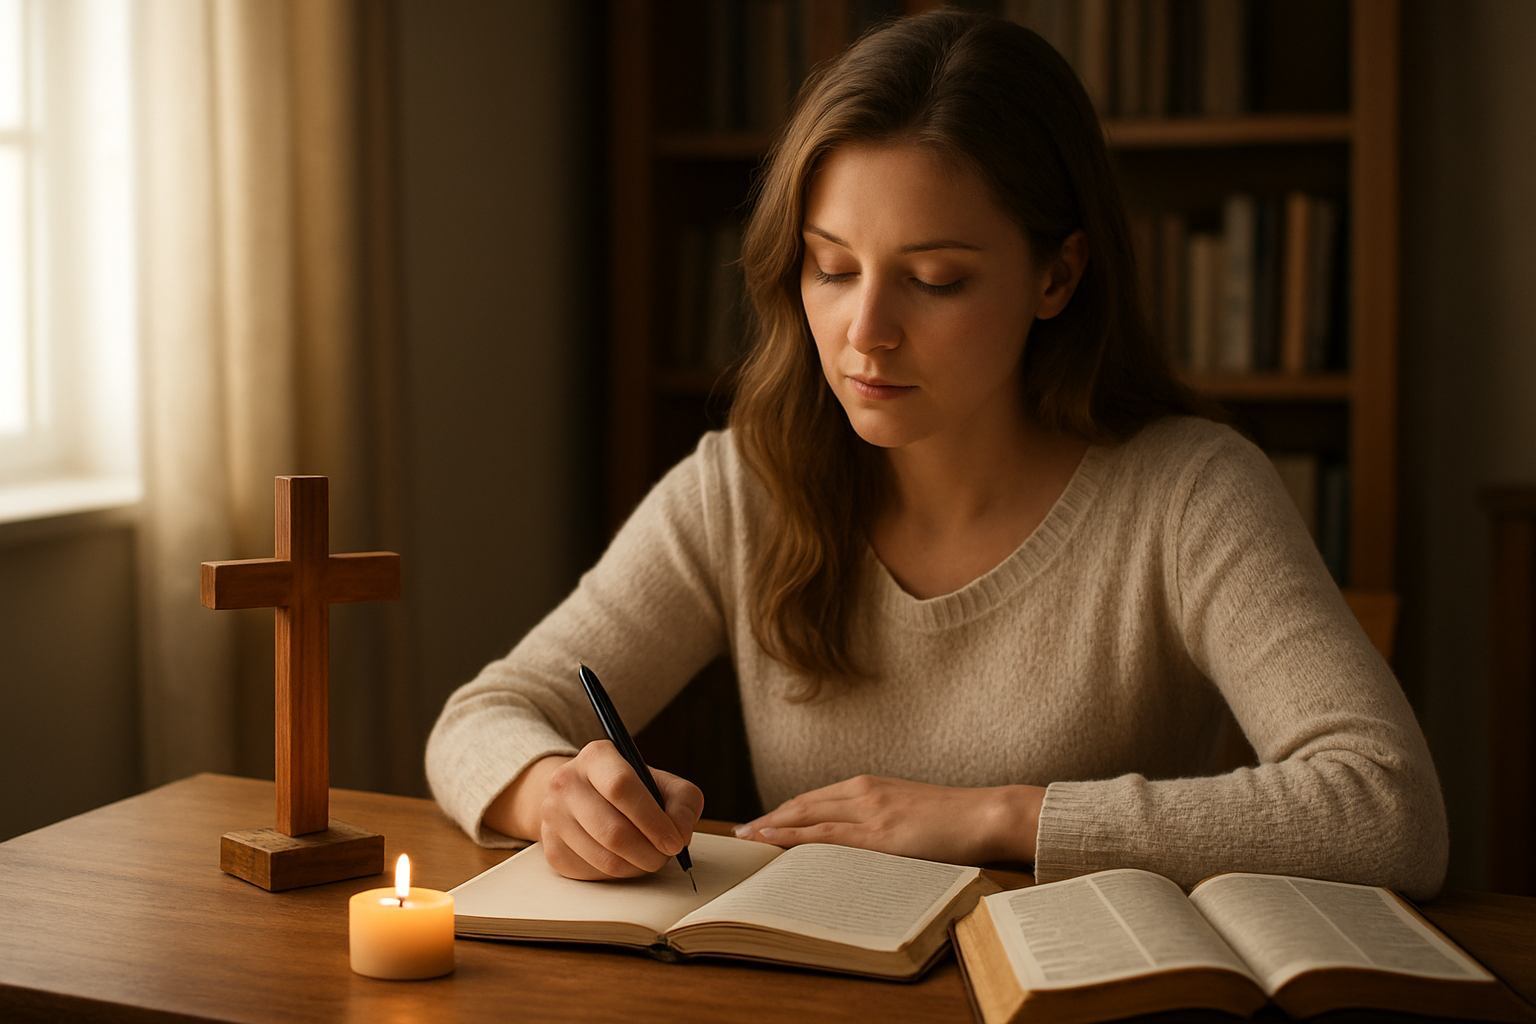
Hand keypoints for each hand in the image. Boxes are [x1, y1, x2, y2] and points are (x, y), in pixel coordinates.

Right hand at [486, 742, 703, 880]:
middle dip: (649, 852)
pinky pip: (592, 874)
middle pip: (613, 831)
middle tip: (666, 856)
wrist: (582, 796)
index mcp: (595, 757)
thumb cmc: (629, 790)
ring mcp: (553, 817)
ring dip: (637, 867)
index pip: (621, 787)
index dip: (652, 820)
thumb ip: (683, 801)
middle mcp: (566, 783)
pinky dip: (618, 874)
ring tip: (650, 857)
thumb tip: (681, 832)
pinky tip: (626, 860)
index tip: (675, 841)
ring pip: (604, 858)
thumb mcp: (662, 783)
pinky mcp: (551, 848)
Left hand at [733, 775, 1045, 865]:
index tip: (760, 821)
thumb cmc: (955, 819)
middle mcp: (864, 792)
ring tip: (747, 839)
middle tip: (741, 832)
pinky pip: (827, 837)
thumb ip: (880, 819)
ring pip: (808, 817)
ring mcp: (871, 811)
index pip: (814, 798)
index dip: (784, 810)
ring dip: (773, 827)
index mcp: (870, 785)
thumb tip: (859, 843)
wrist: (988, 814)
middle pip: (803, 804)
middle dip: (769, 818)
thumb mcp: (908, 811)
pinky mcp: (880, 834)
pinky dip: (796, 837)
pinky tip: (776, 842)